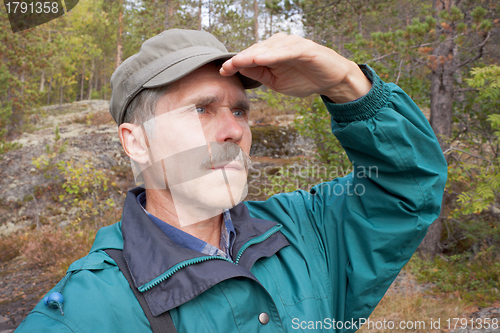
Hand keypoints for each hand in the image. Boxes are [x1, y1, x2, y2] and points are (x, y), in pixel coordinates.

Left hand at [220, 33, 371, 102]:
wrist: (330, 81)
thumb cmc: (303, 79)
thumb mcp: (276, 82)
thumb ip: (259, 74)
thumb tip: (239, 69)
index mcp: (271, 52)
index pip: (249, 56)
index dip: (235, 63)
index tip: (222, 71)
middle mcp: (279, 45)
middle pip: (255, 50)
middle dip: (239, 59)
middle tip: (226, 68)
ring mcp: (292, 45)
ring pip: (268, 49)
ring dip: (253, 55)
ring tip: (239, 62)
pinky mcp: (305, 48)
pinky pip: (286, 51)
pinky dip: (273, 55)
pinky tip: (261, 59)